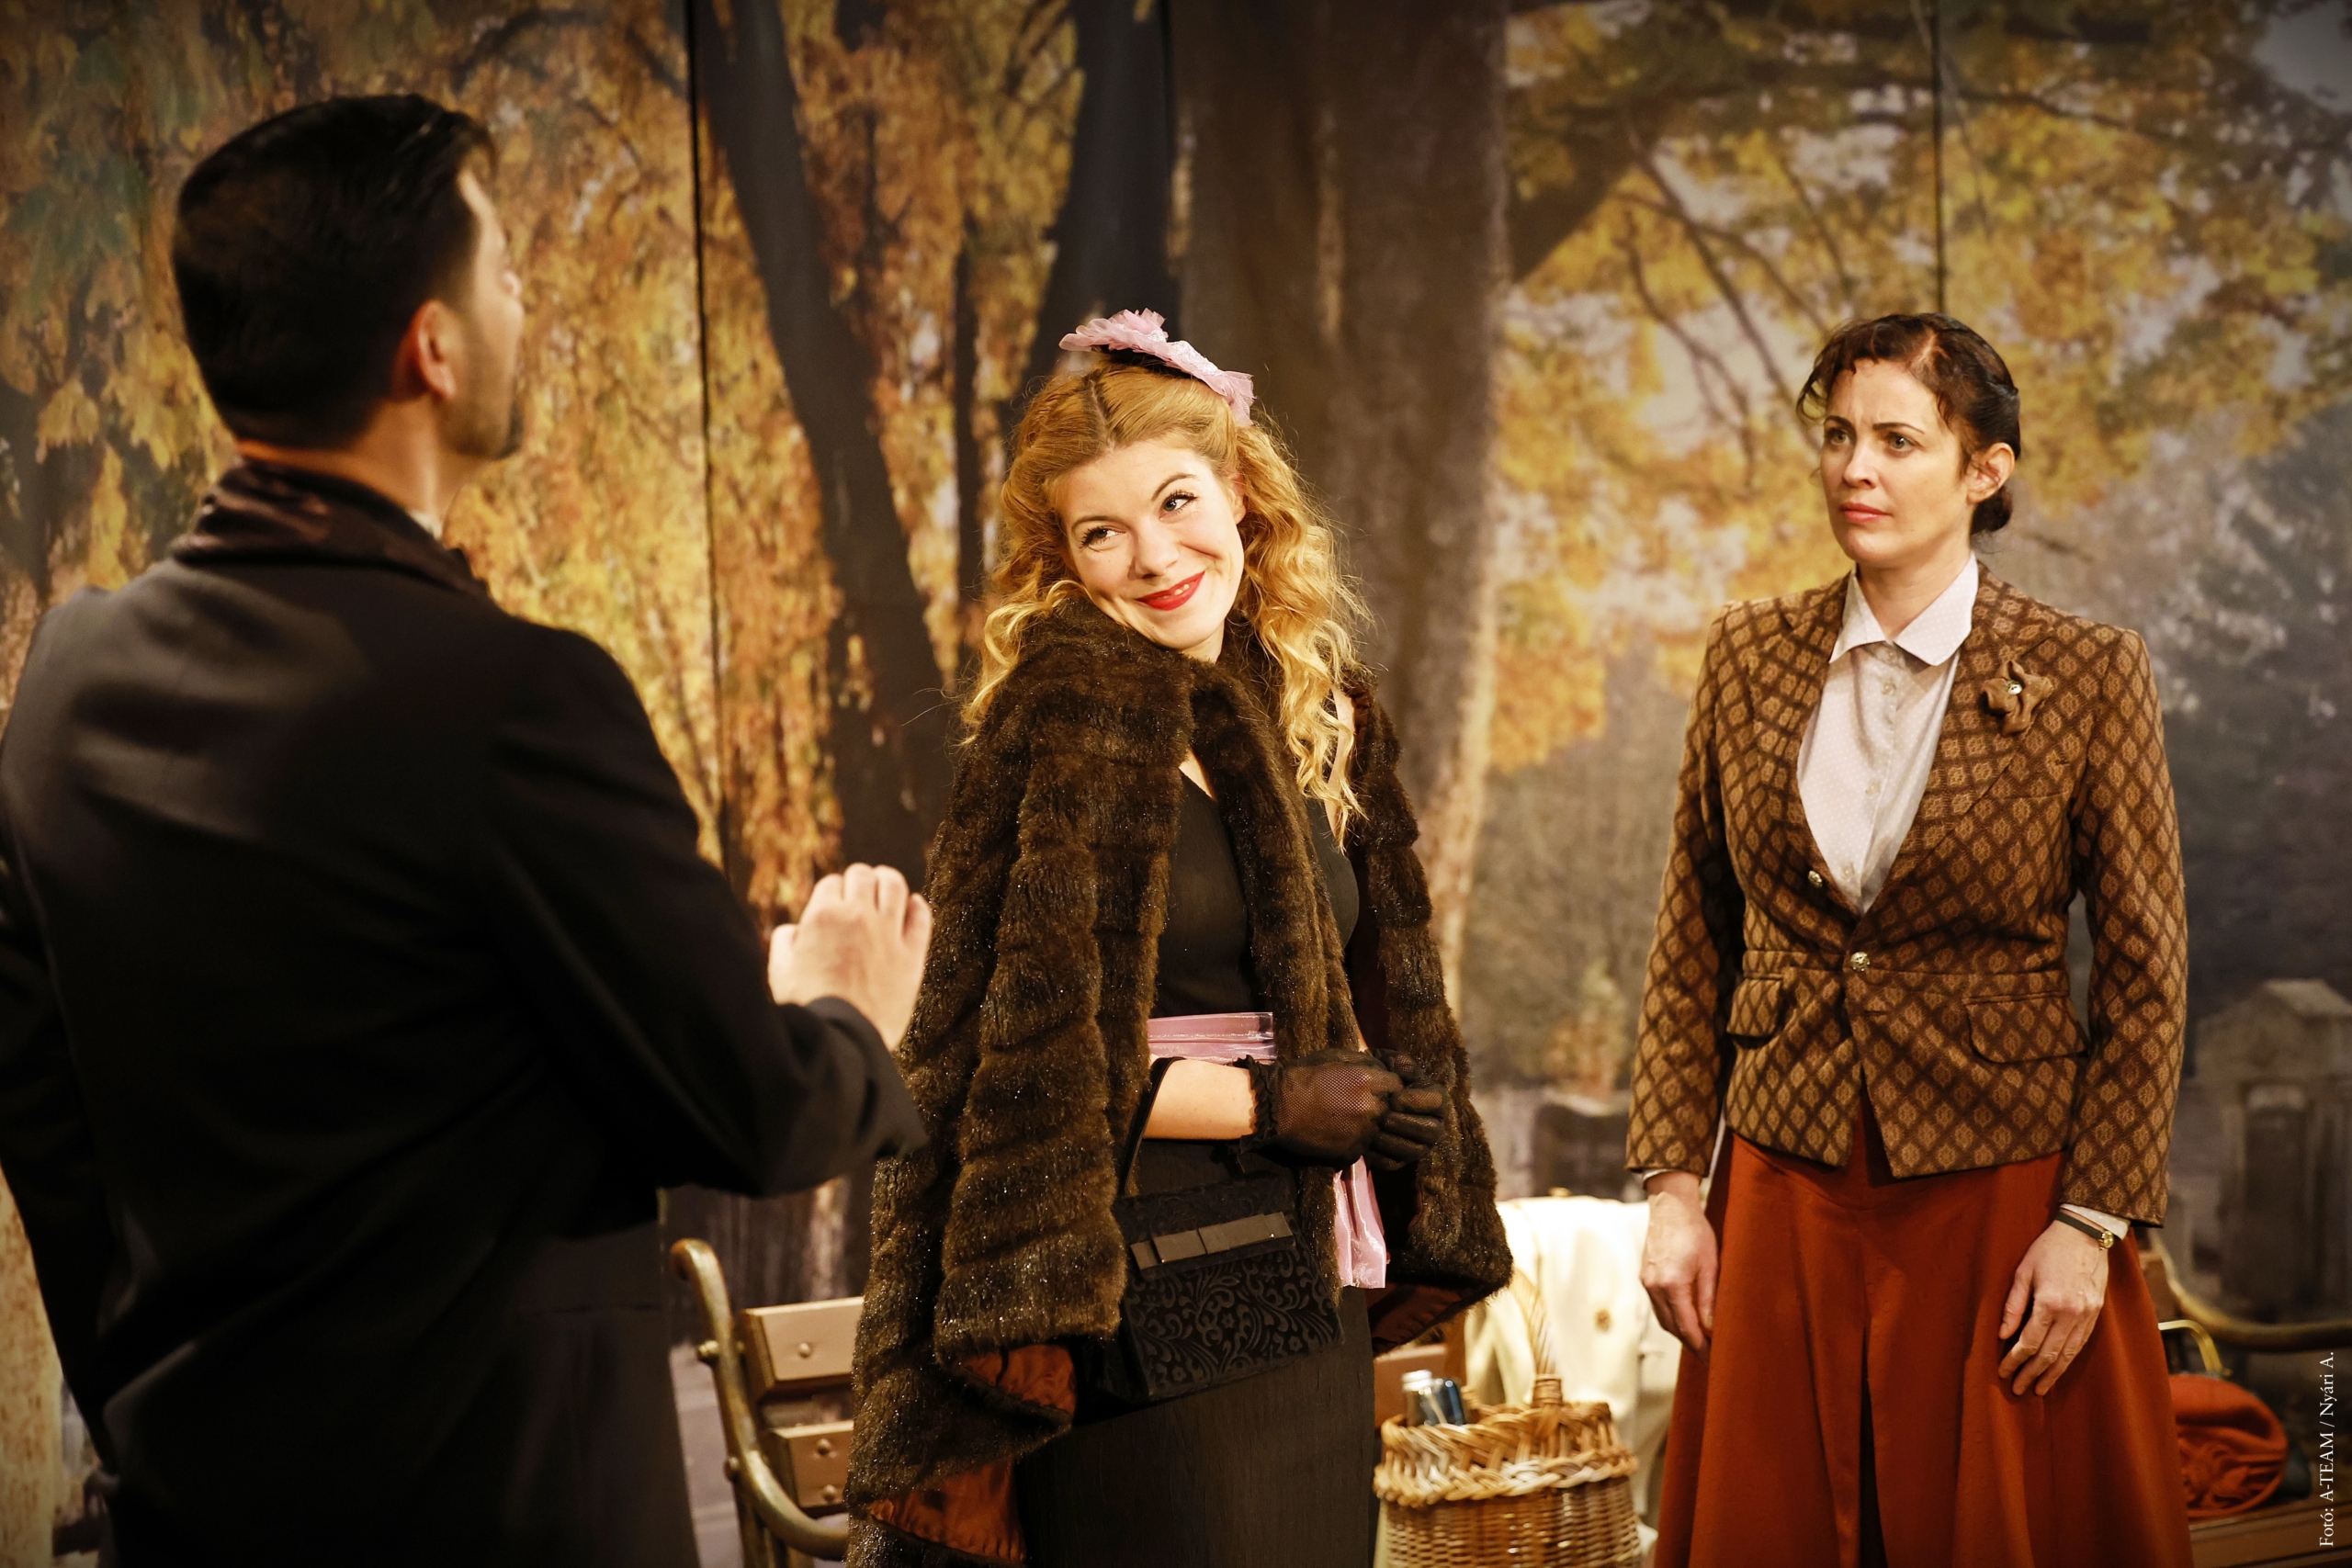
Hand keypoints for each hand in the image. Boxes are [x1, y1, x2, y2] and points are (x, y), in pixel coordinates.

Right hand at [768, 864, 931, 1050]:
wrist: (841, 1041)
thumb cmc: (807, 1009)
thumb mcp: (780, 973)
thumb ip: (785, 943)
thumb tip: (792, 929)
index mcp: (823, 916)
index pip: (831, 883)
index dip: (832, 892)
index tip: (834, 904)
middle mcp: (858, 916)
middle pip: (862, 875)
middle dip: (858, 881)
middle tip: (859, 893)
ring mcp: (889, 934)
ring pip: (895, 885)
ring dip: (888, 882)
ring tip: (885, 886)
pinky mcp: (913, 956)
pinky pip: (921, 918)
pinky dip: (917, 907)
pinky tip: (913, 905)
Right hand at [1251, 1050, 1401, 1166]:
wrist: (1277, 1108)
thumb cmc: (1303, 1077)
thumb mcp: (1334, 1058)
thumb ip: (1363, 1064)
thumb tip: (1381, 1068)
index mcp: (1368, 1081)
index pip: (1397, 1086)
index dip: (1387, 1087)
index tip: (1378, 1089)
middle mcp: (1371, 1107)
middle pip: (1391, 1110)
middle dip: (1380, 1107)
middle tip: (1360, 1105)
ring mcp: (1363, 1133)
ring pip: (1378, 1131)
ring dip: (1368, 1126)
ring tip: (1347, 1120)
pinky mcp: (1352, 1152)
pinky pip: (1363, 1147)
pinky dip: (1354, 1141)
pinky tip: (1338, 1133)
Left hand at [1365, 1055, 1445, 1170]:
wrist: (1366, 1096)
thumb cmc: (1384, 1075)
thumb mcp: (1391, 1063)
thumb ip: (1398, 1063)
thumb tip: (1402, 1070)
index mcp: (1436, 1099)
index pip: (1438, 1102)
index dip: (1417, 1101)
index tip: (1395, 1097)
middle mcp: (1434, 1125)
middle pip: (1430, 1131)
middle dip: (1405, 1124)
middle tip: (1384, 1117)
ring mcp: (1419, 1146)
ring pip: (1414, 1151)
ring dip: (1392, 1141)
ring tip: (1373, 1130)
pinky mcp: (1401, 1161)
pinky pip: (1393, 1164)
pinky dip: (1379, 1156)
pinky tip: (1365, 1144)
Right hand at [1639, 1171, 1717, 1361]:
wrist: (1670, 1205)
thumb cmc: (1695, 1231)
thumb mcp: (1710, 1265)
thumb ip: (1708, 1299)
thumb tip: (1710, 1330)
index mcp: (1671, 1285)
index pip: (1687, 1328)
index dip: (1701, 1347)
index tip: (1714, 1361)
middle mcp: (1654, 1287)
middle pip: (1673, 1328)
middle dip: (1692, 1345)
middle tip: (1711, 1358)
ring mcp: (1646, 1282)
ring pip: (1664, 1319)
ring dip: (1681, 1333)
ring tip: (1701, 1344)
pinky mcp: (1645, 1277)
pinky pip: (1659, 1307)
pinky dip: (1673, 1318)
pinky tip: (1686, 1321)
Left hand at [1997, 1219, 2109, 1395]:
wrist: (2085, 1235)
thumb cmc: (2047, 1249)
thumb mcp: (2023, 1272)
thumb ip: (2013, 1305)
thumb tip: (2002, 1335)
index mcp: (2050, 1303)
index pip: (2029, 1341)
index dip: (2014, 1360)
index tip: (2003, 1372)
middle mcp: (2071, 1314)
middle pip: (2049, 1354)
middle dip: (2031, 1374)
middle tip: (2017, 1390)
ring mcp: (2087, 1316)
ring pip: (2068, 1354)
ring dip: (2052, 1374)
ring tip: (2038, 1389)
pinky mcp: (2096, 1315)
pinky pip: (2081, 1345)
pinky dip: (2068, 1361)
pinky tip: (2058, 1370)